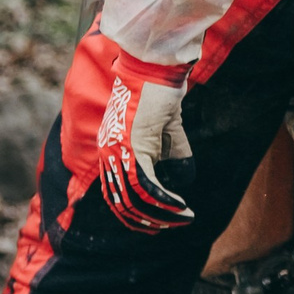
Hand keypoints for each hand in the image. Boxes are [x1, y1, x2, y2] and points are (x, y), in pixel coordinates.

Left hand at [97, 53, 194, 231]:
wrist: (155, 67)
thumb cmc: (160, 91)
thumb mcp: (168, 129)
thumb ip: (173, 154)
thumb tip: (184, 180)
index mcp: (110, 148)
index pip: (114, 192)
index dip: (133, 212)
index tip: (154, 223)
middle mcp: (108, 153)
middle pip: (120, 202)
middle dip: (146, 220)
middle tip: (169, 227)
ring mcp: (118, 151)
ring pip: (134, 199)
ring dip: (160, 214)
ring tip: (181, 219)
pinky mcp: (134, 147)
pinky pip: (148, 185)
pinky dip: (166, 201)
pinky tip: (181, 206)